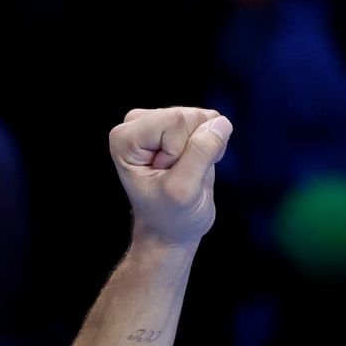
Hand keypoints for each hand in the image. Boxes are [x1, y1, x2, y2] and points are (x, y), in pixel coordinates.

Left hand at [109, 107, 230, 248]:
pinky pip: (212, 122)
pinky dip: (211, 147)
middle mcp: (137, 122)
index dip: (181, 153)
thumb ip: (200, 153)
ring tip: (185, 172)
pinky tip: (195, 165)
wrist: (170, 229)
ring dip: (204, 149)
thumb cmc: (169, 216)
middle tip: (177, 175)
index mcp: (125, 137)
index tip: (167, 176)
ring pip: (204, 118)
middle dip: (193, 149)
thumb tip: (220, 123)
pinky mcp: (180, 124)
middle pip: (189, 116)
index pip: (175, 121)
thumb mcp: (182, 190)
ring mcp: (159, 120)